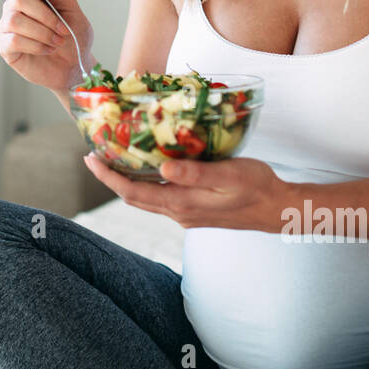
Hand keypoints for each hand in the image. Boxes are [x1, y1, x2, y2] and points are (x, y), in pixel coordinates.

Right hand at [0, 0, 93, 91]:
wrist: (77, 66)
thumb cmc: (74, 37)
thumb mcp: (71, 8)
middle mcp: (13, 8)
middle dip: (46, 15)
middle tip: (63, 29)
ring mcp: (6, 28)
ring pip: (15, 20)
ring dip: (43, 32)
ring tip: (57, 42)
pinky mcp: (5, 48)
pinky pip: (14, 40)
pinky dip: (36, 45)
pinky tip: (47, 49)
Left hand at [83, 152, 289, 231]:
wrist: (278, 210)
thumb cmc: (257, 187)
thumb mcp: (229, 175)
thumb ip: (196, 173)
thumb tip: (163, 169)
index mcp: (182, 203)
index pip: (133, 192)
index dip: (108, 177)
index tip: (90, 159)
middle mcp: (179, 212)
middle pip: (134, 197)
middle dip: (112, 177)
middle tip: (95, 154)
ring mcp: (186, 214)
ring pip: (147, 198)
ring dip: (128, 181)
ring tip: (116, 158)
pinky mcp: (195, 210)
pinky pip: (162, 197)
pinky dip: (148, 182)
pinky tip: (151, 167)